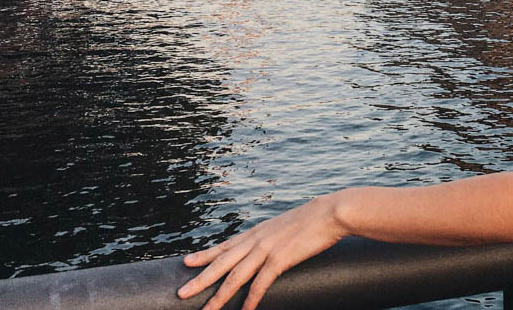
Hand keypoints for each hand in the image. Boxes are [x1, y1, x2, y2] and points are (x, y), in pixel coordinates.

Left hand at [178, 195, 345, 309]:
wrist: (330, 213)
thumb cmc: (313, 220)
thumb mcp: (285, 225)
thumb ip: (274, 237)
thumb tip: (271, 247)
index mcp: (257, 232)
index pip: (224, 246)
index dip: (204, 255)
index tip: (186, 262)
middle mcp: (256, 240)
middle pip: (222, 263)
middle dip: (200, 279)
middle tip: (181, 292)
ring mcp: (266, 250)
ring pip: (235, 276)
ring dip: (218, 296)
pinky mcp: (280, 260)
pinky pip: (260, 284)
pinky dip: (250, 300)